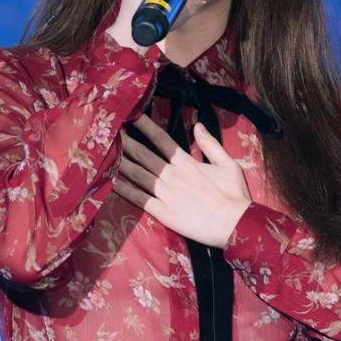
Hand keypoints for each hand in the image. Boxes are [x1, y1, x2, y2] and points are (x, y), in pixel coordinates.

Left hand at [112, 113, 251, 248]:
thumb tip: (198, 125)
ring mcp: (166, 194)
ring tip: (104, 151)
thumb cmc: (235, 196)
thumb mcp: (228, 164)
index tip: (132, 115)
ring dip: (120, 161)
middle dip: (125, 141)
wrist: (236, 225)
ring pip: (137, 174)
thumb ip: (210, 144)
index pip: (162, 140)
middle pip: (144, 154)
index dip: (145, 126)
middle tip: (110, 130)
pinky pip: (139, 199)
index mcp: (187, 163)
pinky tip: (109, 182)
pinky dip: (124, 190)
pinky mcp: (163, 213)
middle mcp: (173, 176)